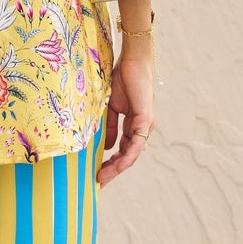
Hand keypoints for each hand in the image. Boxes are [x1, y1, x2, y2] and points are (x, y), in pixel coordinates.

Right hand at [97, 41, 155, 186]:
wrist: (133, 60)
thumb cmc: (122, 79)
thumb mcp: (111, 107)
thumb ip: (110, 127)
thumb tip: (105, 147)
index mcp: (134, 126)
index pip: (123, 150)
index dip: (112, 164)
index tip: (97, 174)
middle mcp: (142, 129)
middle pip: (128, 157)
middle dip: (113, 170)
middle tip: (99, 183)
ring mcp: (145, 126)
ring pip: (133, 154)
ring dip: (118, 167)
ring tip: (103, 177)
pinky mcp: (145, 120)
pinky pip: (136, 143)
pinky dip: (127, 155)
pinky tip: (117, 164)